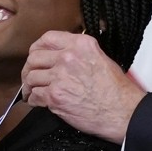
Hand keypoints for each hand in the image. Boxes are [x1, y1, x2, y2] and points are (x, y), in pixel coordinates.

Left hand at [21, 31, 145, 143]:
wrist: (122, 112)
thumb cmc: (116, 90)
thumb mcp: (101, 58)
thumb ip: (80, 52)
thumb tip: (63, 54)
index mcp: (80, 45)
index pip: (47, 38)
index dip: (37, 49)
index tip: (35, 56)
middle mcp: (68, 57)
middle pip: (34, 58)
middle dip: (29, 69)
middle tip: (30, 76)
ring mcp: (60, 77)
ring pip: (31, 77)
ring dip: (30, 86)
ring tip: (32, 91)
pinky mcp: (55, 96)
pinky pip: (34, 96)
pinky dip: (33, 100)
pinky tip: (37, 102)